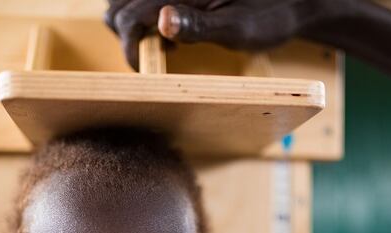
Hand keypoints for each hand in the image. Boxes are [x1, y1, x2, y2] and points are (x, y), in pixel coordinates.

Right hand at [106, 0, 328, 69]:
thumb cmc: (271, 16)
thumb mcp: (238, 28)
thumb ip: (199, 25)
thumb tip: (162, 21)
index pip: (130, 14)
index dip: (130, 46)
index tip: (143, 67)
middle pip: (119, 5)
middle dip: (125, 32)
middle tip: (149, 56)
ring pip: (126, 0)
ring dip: (132, 22)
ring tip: (159, 43)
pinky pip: (145, 1)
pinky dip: (144, 14)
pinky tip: (167, 28)